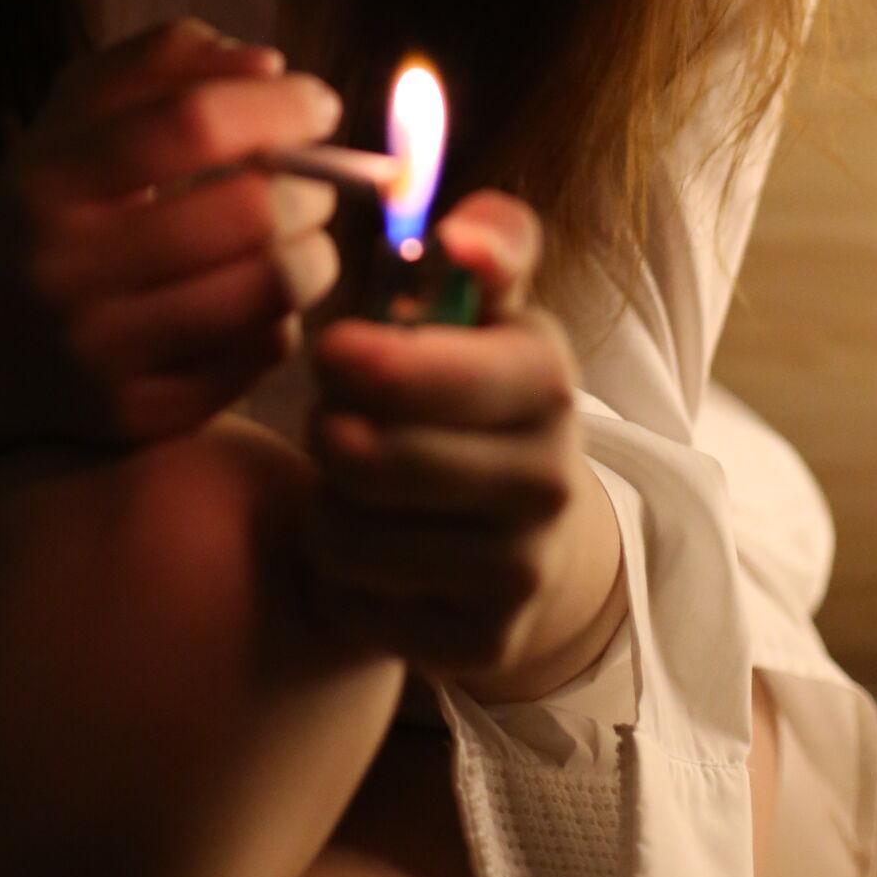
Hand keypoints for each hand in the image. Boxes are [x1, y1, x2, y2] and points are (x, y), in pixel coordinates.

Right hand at [0, 16, 344, 449]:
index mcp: (51, 181)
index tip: (319, 104)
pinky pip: (262, 353)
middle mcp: (67, 273)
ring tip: (296, 235)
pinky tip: (255, 296)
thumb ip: (165, 59)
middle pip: (248, 213)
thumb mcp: (80, 111)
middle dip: (310, 186)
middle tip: (312, 181)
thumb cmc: (58, 199)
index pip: (192, 123)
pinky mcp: (142, 413)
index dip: (278, 106)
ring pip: (272, 291)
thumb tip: (268, 67)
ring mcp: (104, 355)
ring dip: (313, 250)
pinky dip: (281, 315)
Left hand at [298, 189, 608, 686]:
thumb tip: (464, 233)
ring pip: (348, 531)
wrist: (531, 539)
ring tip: (355, 484)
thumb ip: (487, 247)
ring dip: (326, 503)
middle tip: (335, 415)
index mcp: (546, 377)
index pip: (455, 368)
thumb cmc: (471, 394)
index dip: (379, 362)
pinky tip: (375, 552)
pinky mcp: (481, 643)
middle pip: (370, 454)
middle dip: (327, 426)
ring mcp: (521, 569)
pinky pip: (353, 602)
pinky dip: (341, 576)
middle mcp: (550, 477)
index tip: (335, 350)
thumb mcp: (488, 310)